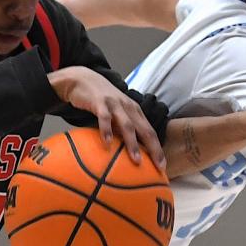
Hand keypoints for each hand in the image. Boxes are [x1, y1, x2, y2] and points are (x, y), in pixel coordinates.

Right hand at [47, 66, 165, 168]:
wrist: (83, 79)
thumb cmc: (100, 101)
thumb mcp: (115, 113)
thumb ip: (120, 129)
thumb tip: (125, 153)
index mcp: (134, 111)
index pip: (150, 132)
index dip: (158, 149)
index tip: (162, 167)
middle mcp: (128, 107)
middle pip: (145, 130)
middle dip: (154, 149)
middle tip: (158, 166)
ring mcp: (115, 104)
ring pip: (127, 125)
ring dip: (133, 143)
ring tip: (137, 160)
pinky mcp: (99, 102)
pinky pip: (104, 118)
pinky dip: (107, 131)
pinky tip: (107, 143)